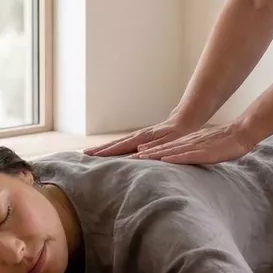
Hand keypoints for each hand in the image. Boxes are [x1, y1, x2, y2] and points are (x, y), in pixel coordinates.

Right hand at [84, 118, 202, 156]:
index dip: (107, 151)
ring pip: (120, 142)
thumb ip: (155, 146)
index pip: (121, 145)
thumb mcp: (171, 140)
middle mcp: (139, 136)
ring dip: (106, 148)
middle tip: (83, 155)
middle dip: (101, 149)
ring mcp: (141, 136)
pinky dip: (116, 147)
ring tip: (91, 153)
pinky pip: (126, 143)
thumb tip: (137, 152)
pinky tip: (111, 152)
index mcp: (144, 138)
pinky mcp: (144, 138)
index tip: (92, 155)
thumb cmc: (181, 130)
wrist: (189, 117)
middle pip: (117, 143)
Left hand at [131, 120, 259, 164]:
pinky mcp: (204, 151)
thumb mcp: (204, 148)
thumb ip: (192, 153)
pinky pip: (187, 155)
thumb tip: (181, 161)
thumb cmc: (224, 143)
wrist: (240, 133)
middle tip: (127, 158)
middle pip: (162, 149)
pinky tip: (164, 160)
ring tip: (139, 158)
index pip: (163, 148)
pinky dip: (175, 158)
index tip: (133, 156)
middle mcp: (187, 143)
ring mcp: (195, 146)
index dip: (148, 152)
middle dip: (144, 154)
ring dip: (155, 155)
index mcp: (186, 143)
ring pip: (171, 151)